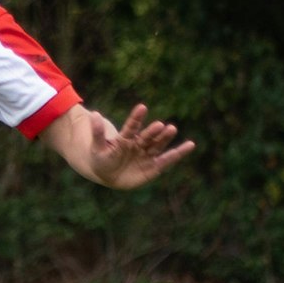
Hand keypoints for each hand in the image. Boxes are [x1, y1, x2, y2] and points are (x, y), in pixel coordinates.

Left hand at [77, 104, 194, 189]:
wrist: (109, 175)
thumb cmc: (102, 159)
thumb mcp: (97, 147)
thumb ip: (98, 133)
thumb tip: (92, 113)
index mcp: (125, 138)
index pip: (132, 126)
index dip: (136, 118)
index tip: (142, 107)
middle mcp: (139, 144)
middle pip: (147, 136)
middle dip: (153, 131)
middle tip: (159, 125)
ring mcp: (147, 155)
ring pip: (158, 145)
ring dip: (165, 138)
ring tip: (172, 129)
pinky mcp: (154, 167)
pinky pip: (167, 160)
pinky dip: (178, 153)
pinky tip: (190, 145)